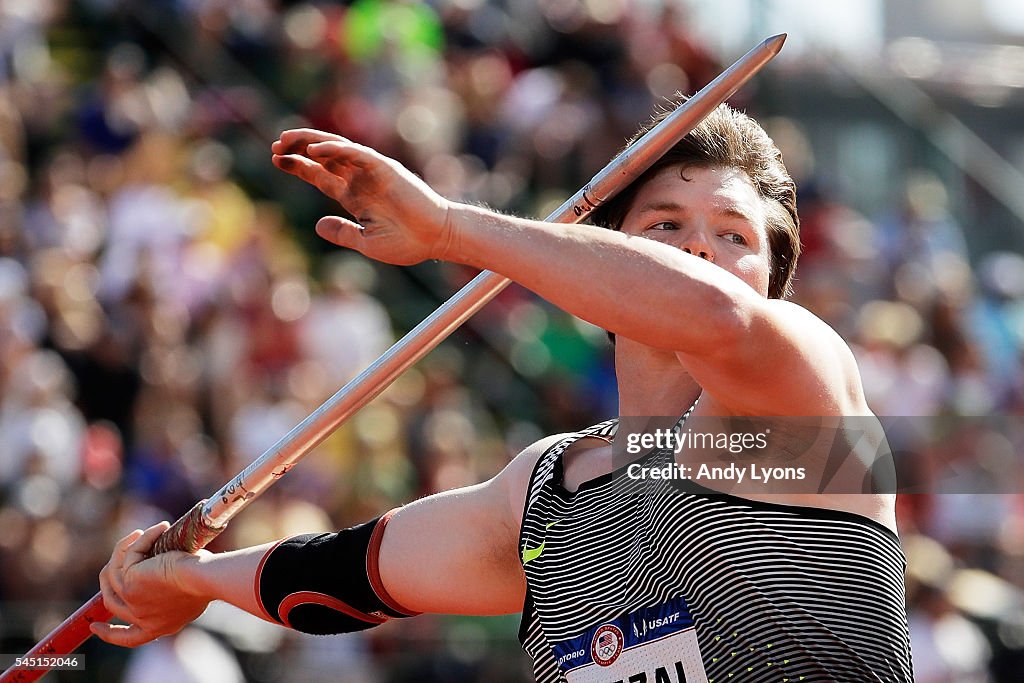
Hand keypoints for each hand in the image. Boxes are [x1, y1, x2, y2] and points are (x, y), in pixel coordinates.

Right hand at [90, 522, 210, 646]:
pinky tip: (159, 528)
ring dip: (123, 552)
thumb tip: (171, 569)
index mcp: (158, 627)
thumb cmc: (207, 580)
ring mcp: (132, 603)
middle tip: (112, 562)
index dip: (110, 633)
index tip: (95, 627)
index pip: (128, 638)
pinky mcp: (129, 583)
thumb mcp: (189, 591)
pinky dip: (141, 540)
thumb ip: (175, 589)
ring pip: (112, 576)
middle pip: (111, 603)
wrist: (204, 579)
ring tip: (140, 534)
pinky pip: (128, 556)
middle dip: (106, 582)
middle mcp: (143, 620)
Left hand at [271, 129, 454, 264]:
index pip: (321, 175)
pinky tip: (314, 150)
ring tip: (286, 140)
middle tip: (275, 147)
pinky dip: (335, 150)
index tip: (276, 160)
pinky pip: (356, 154)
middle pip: (324, 156)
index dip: (298, 165)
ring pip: (336, 148)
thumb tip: (318, 226)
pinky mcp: (385, 168)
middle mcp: (361, 179)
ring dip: (310, 141)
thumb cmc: (407, 242)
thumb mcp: (366, 242)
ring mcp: (372, 172)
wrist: (436, 239)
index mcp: (355, 196)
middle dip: (298, 149)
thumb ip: (342, 232)